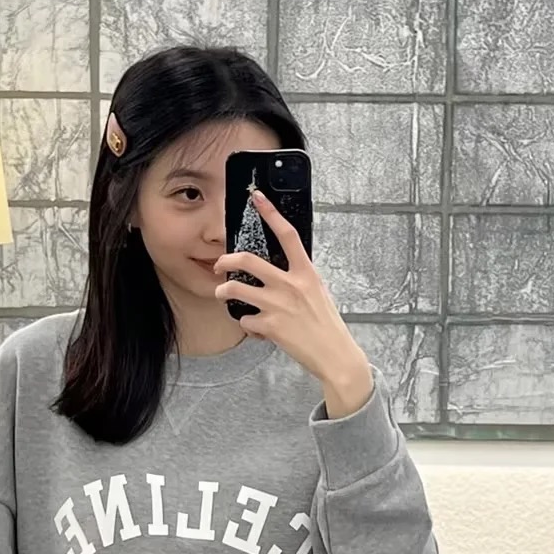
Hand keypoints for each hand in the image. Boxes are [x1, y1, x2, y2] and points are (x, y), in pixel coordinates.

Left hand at [213, 189, 370, 390]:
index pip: (287, 235)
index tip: (257, 198)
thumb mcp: (318, 293)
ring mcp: (278, 305)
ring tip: (222, 295)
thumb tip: (282, 273)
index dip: (271, 213)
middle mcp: (290, 285)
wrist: (335, 355)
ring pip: (234, 289)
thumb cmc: (327, 325)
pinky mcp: (270, 327)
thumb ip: (299, 279)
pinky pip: (244, 321)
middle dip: (225, 260)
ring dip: (222, 292)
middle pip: (248, 260)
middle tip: (218, 264)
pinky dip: (247, 326)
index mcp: (306, 273)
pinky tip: (257, 331)